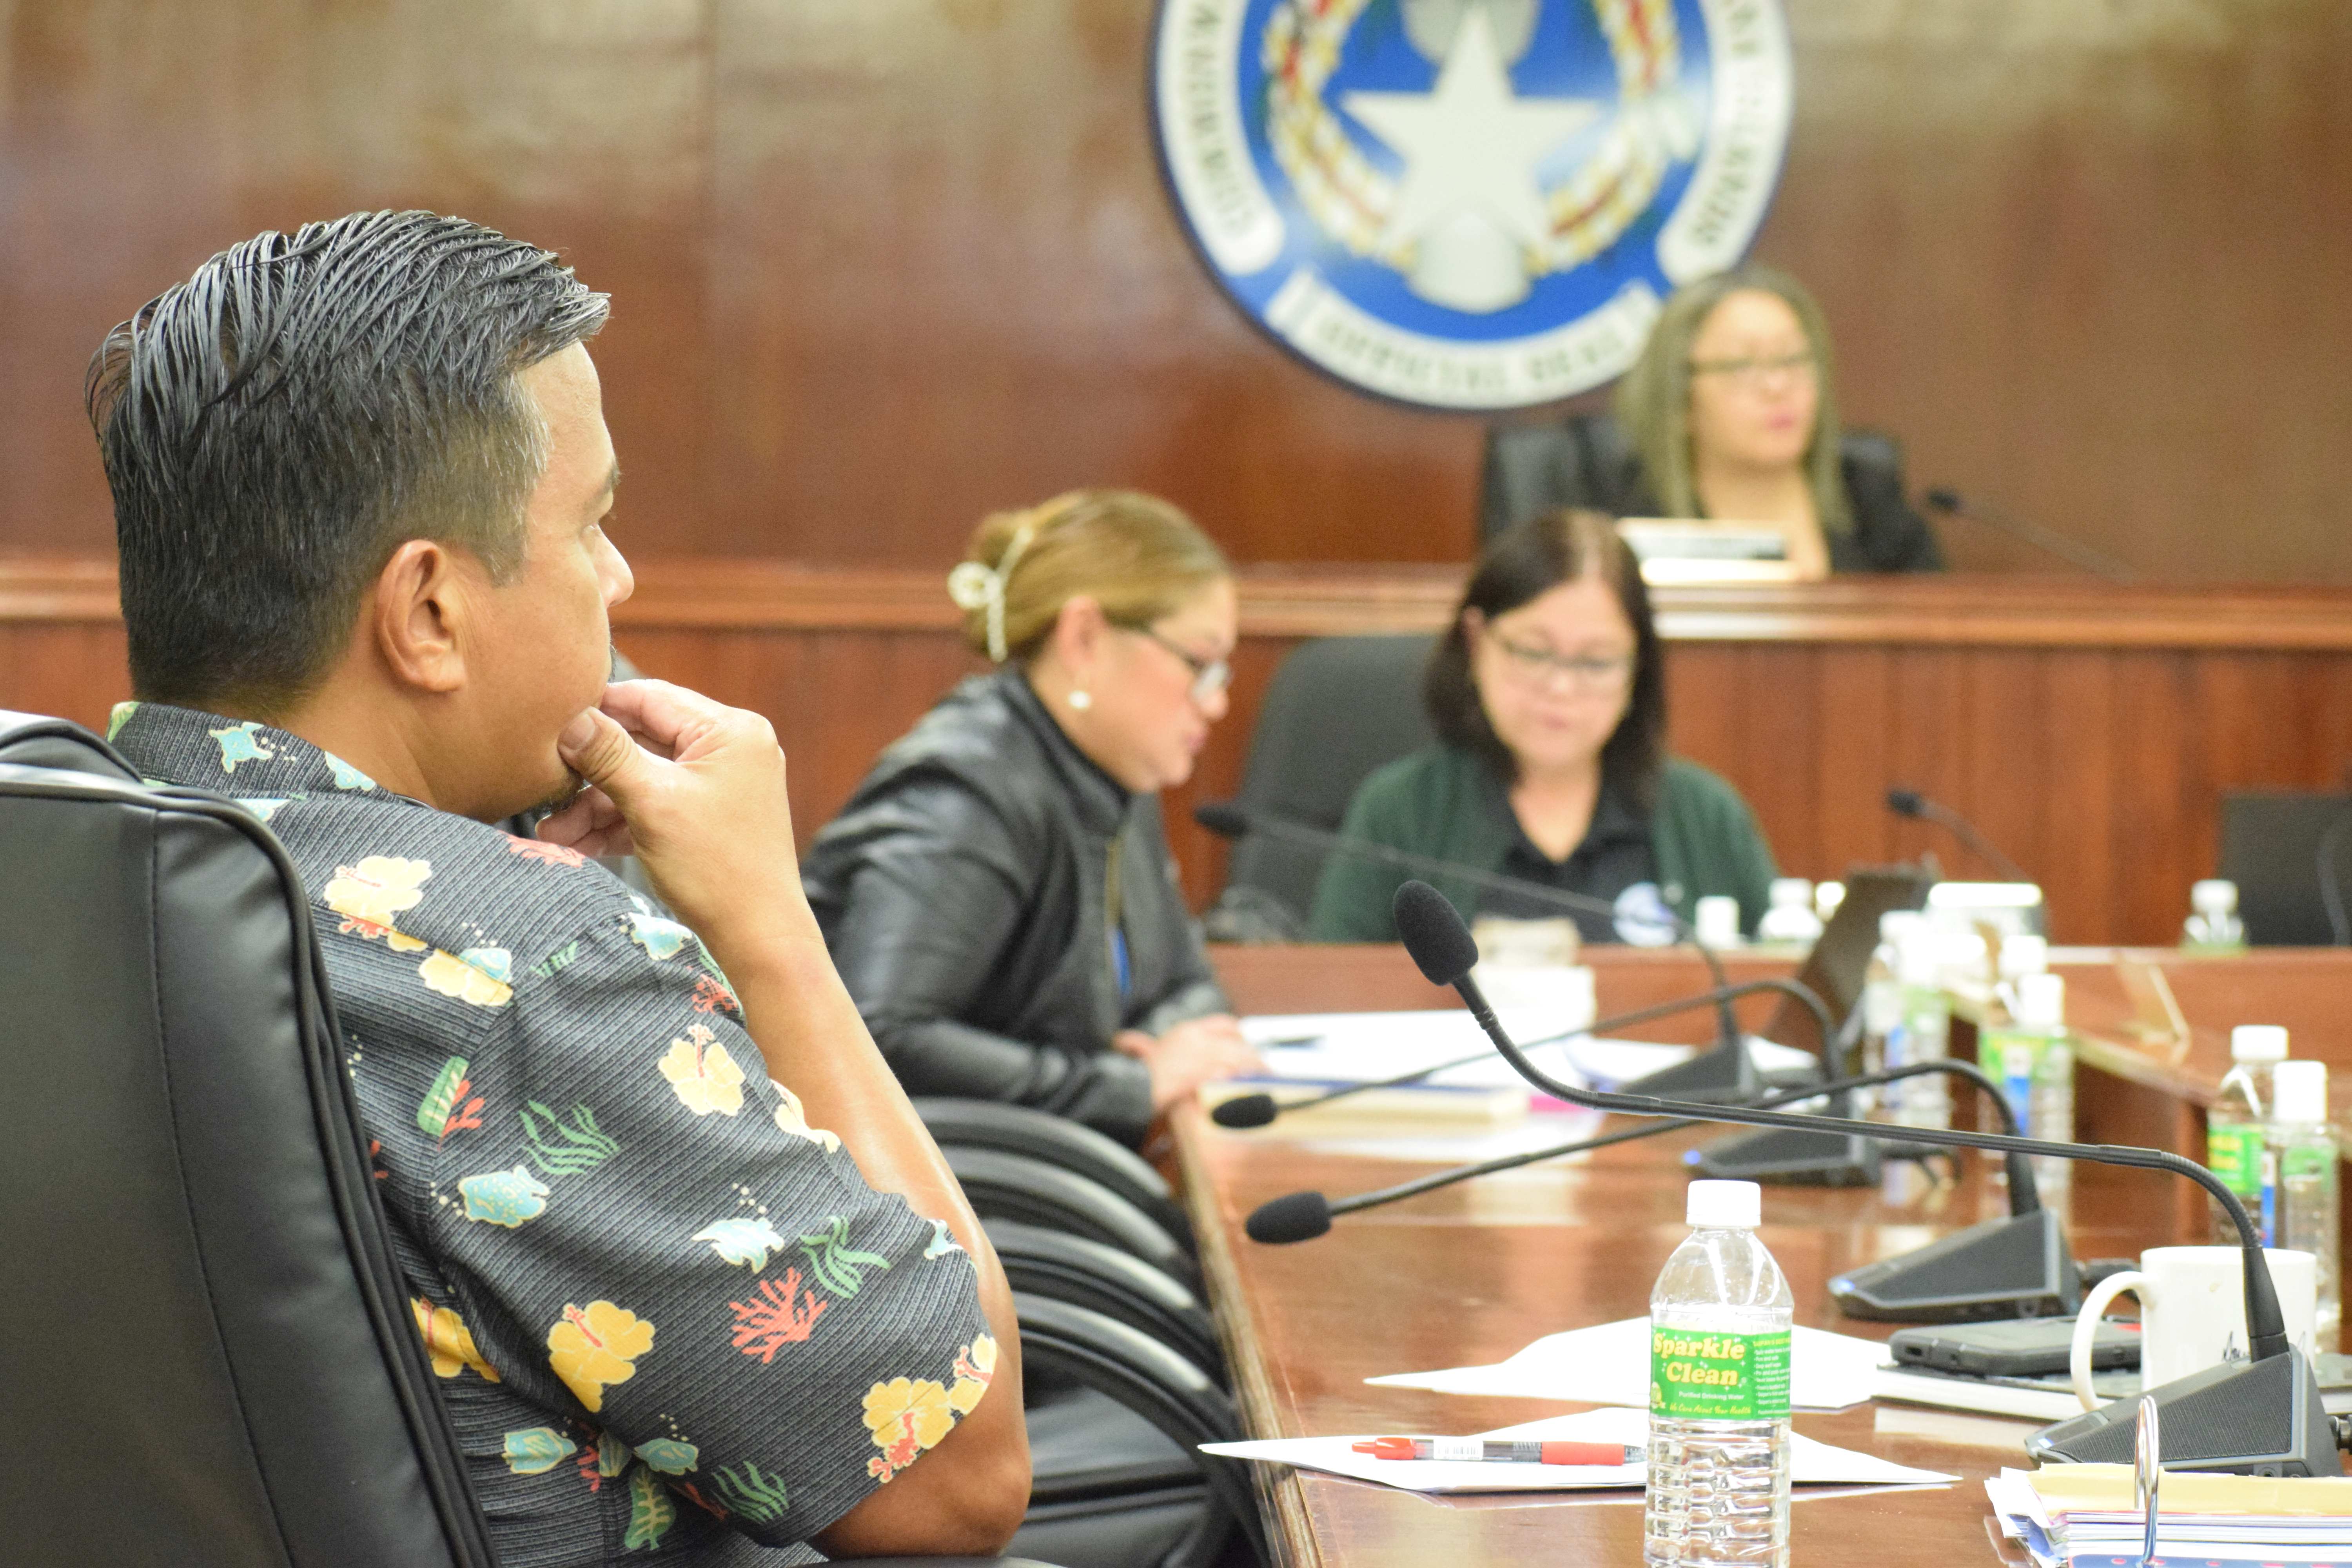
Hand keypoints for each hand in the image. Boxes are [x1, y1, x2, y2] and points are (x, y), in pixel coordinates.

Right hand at [539, 680, 808, 964]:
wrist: (757, 938)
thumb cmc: (717, 868)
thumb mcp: (653, 803)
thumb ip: (609, 755)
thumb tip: (571, 719)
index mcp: (731, 731)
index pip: (651, 698)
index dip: (597, 709)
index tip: (550, 725)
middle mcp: (731, 749)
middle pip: (642, 741)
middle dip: (590, 772)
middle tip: (544, 788)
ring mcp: (721, 785)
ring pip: (643, 779)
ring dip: (596, 806)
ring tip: (552, 833)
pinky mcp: (708, 817)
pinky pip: (655, 806)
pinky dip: (618, 824)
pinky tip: (577, 843)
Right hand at [1124, 1015, 1261, 1112]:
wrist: (1133, 1087)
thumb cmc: (1138, 1074)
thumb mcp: (1143, 1053)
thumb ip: (1140, 1044)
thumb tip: (1124, 1040)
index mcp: (1186, 1031)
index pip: (1223, 1024)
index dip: (1239, 1034)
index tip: (1247, 1043)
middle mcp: (1198, 1039)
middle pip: (1237, 1041)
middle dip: (1253, 1053)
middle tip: (1264, 1065)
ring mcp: (1202, 1055)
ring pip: (1239, 1057)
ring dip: (1255, 1067)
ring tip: (1267, 1076)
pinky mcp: (1206, 1073)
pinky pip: (1233, 1074)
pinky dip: (1246, 1079)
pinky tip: (1255, 1085)